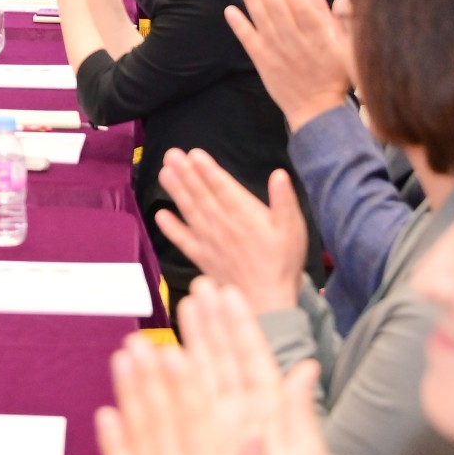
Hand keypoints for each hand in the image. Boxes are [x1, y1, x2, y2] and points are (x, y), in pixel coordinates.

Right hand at [97, 278, 326, 454]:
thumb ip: (295, 426)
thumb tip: (302, 373)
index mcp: (264, 432)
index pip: (248, 370)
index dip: (235, 329)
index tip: (222, 293)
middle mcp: (231, 442)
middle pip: (210, 382)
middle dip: (199, 336)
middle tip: (187, 295)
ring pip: (170, 415)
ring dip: (149, 380)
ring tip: (131, 347)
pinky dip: (122, 442)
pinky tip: (107, 419)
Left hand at [154, 149, 307, 313]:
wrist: (267, 301)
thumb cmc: (283, 263)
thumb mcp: (293, 230)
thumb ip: (284, 202)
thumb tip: (279, 174)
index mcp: (244, 215)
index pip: (222, 187)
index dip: (207, 169)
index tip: (193, 153)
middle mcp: (222, 224)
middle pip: (201, 194)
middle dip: (185, 173)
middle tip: (170, 155)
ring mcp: (209, 241)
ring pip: (189, 211)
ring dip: (176, 191)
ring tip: (163, 173)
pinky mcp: (202, 257)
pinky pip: (183, 240)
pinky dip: (171, 227)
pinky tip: (160, 215)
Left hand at [222, 0, 352, 130]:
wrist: (317, 109)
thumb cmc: (336, 75)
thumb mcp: (350, 49)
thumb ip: (346, 23)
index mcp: (320, 33)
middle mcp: (297, 38)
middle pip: (281, 4)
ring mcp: (278, 49)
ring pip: (263, 17)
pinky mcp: (263, 61)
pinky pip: (248, 40)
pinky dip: (239, 25)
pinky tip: (230, 9)